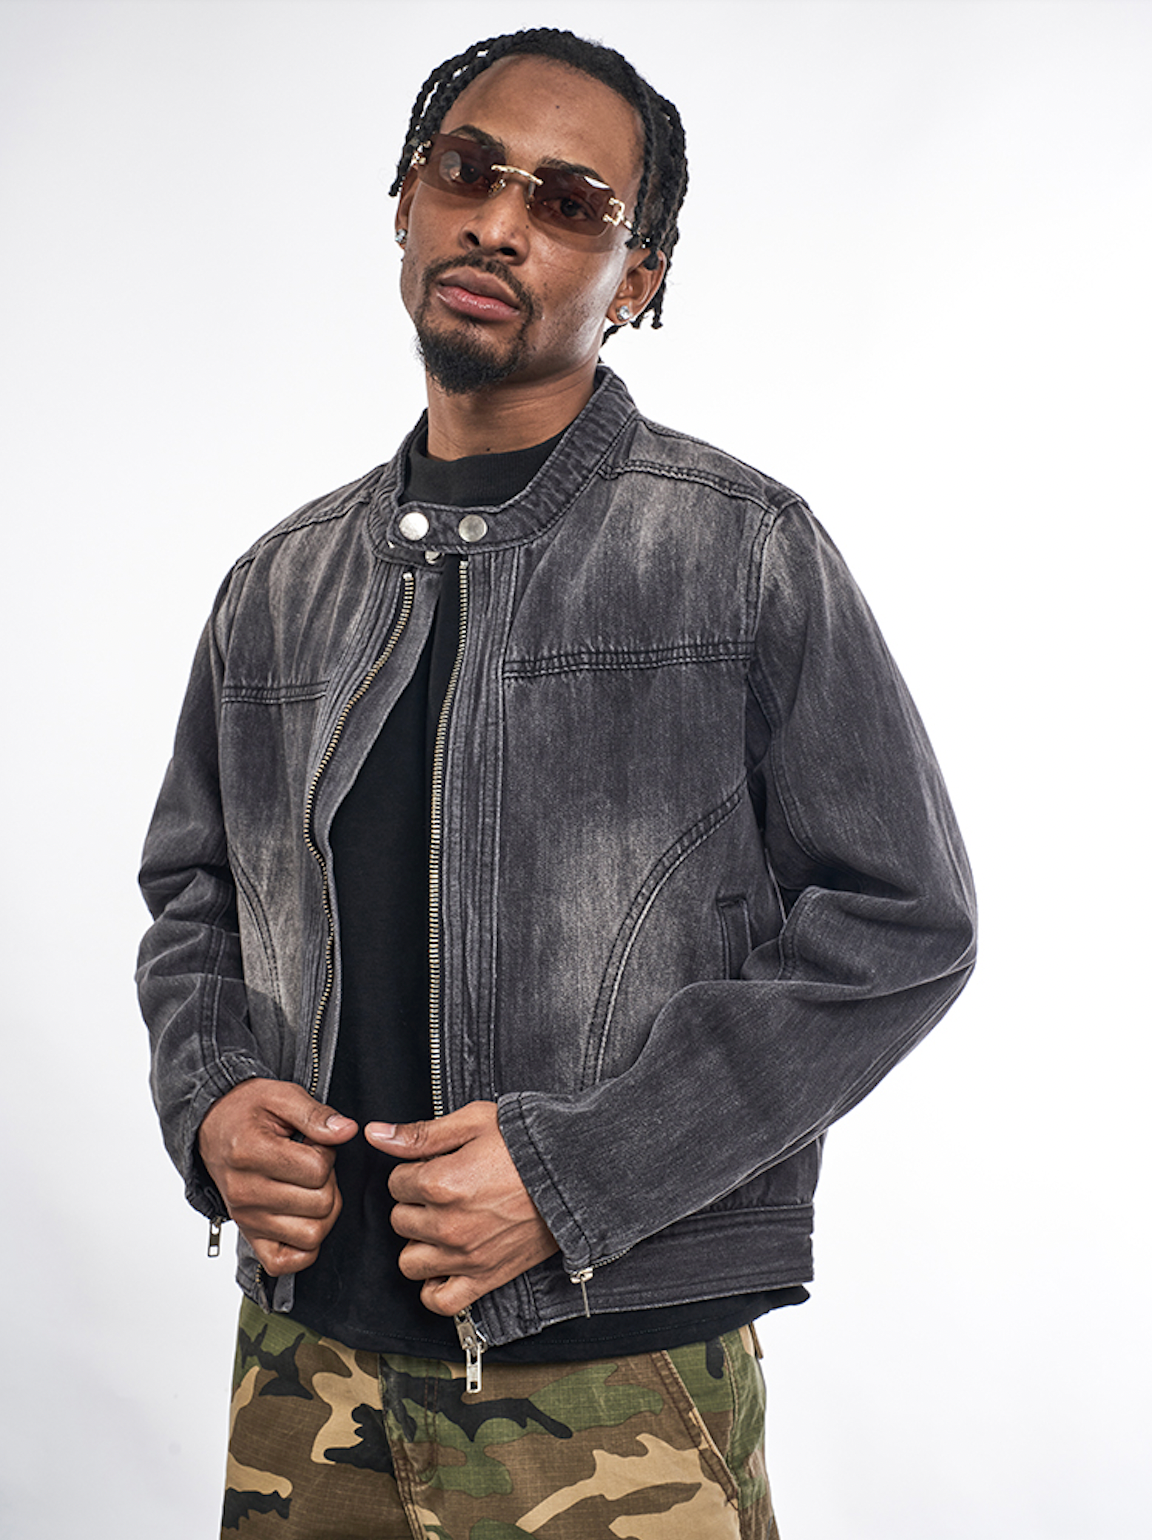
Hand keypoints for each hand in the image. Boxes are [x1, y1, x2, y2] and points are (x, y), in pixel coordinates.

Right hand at [197, 1078, 357, 1276]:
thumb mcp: (281, 1096)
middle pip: (321, 1203)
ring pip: (312, 1235)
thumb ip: (315, 1114)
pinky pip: (287, 1263)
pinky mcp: (249, 1237)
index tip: (314, 1143)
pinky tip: (303, 1217)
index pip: (317, 1169)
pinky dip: (305, 1247)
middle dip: (328, 1182)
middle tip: (312, 1166)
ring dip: (322, 1212)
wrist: (214, 1127)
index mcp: (250, 1152)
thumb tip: (347, 1130)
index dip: (327, 1153)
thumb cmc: (249, 1112)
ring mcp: (246, 1219)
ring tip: (308, 1188)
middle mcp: (245, 1192)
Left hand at [366, 1101, 557, 1315]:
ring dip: (421, 1242)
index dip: (413, 1171)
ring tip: (444, 1224)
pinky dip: (435, 1286)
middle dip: (416, 1203)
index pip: (396, 1182)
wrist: (575, 1173)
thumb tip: (375, 1135)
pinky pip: (440, 1300)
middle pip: (400, 1220)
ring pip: (410, 1261)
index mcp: (441, 1183)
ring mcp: (466, 1256)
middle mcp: (448, 1225)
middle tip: (445, 1192)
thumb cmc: (527, 1144)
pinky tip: (444, 1263)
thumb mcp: (473, 1122)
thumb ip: (420, 1134)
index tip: (435, 1167)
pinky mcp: (485, 1278)